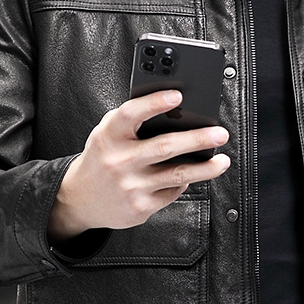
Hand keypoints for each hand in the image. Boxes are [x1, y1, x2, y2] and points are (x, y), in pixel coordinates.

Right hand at [47, 89, 230, 239]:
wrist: (81, 198)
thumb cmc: (103, 156)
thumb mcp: (108, 133)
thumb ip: (134, 120)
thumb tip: (177, 111)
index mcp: (109, 135)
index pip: (131, 114)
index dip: (154, 102)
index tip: (177, 95)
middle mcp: (119, 161)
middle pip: (164, 147)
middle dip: (197, 139)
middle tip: (220, 133)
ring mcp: (130, 186)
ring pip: (177, 174)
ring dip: (205, 168)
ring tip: (222, 160)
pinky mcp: (140, 208)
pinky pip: (172, 191)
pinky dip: (185, 182)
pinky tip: (193, 175)